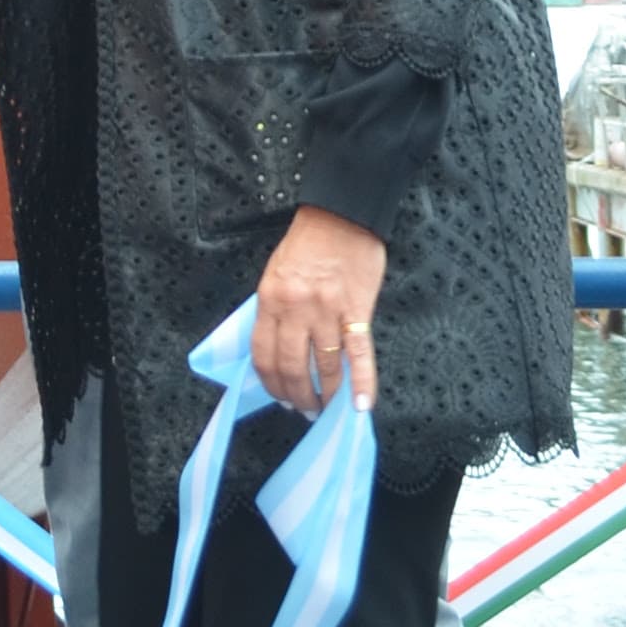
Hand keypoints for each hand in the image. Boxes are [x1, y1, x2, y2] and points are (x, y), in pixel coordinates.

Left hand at [252, 209, 385, 414]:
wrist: (342, 215)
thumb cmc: (307, 242)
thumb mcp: (276, 273)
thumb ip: (275, 310)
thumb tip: (278, 349)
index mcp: (270, 299)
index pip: (263, 354)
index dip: (271, 383)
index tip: (279, 397)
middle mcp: (295, 309)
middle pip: (292, 366)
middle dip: (297, 396)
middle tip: (304, 411)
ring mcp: (327, 311)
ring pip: (324, 366)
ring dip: (325, 394)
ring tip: (326, 409)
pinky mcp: (357, 310)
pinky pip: (358, 353)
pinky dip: (361, 382)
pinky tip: (361, 405)